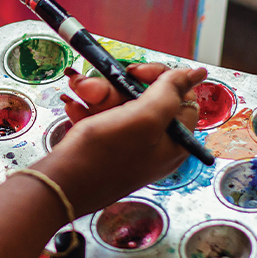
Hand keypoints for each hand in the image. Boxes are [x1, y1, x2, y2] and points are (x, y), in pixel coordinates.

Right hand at [38, 62, 207, 215]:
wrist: (59, 185)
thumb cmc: (103, 155)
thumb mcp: (143, 118)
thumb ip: (170, 93)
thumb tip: (197, 73)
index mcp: (175, 142)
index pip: (181, 97)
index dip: (159, 78)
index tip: (134, 71)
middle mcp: (156, 146)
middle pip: (147, 99)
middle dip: (118, 87)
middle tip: (95, 87)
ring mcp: (130, 148)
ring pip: (121, 106)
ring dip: (98, 95)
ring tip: (80, 95)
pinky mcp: (107, 149)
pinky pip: (103, 119)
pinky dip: (89, 109)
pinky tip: (75, 108)